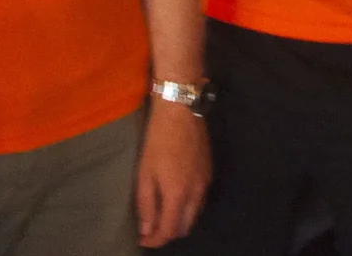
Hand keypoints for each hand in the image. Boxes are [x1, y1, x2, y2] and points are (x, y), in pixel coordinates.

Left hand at [135, 100, 210, 247]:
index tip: (142, 241)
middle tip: (151, 229)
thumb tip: (146, 231)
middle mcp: (196, 193)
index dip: (154, 241)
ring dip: (178, 221)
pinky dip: (187, 208)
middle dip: (167, 233)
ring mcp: (205, 183)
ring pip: (194, 215)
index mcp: (178, 194)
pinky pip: (199, 201)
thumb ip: (146, 205)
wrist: (181, 111)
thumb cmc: (158, 140)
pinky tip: (176, 198)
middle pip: (184, 227)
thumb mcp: (144, 173)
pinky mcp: (209, 173)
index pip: (168, 231)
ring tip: (162, 215)